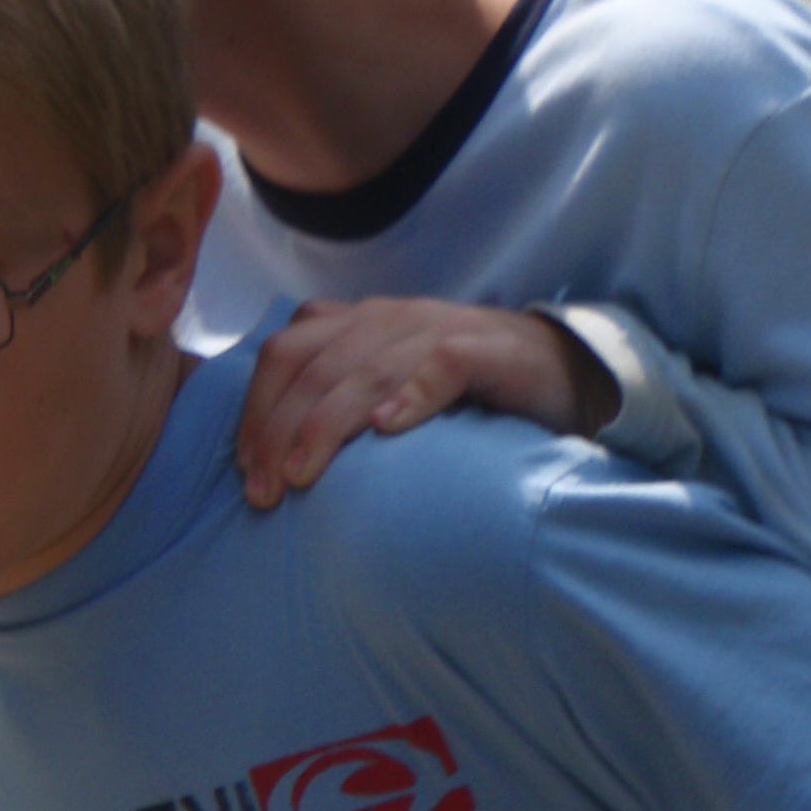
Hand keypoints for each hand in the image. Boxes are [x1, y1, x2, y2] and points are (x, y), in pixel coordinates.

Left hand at [234, 298, 620, 507]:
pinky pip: (442, 365)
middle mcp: (390, 318)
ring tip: (302, 474)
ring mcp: (437, 328)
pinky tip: (388, 430)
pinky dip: (411, 394)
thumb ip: (342, 396)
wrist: (566, 370)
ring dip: (327, 423)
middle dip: (278, 429)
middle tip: (263, 491)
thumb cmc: (468, 391)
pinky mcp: (486, 349)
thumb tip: (274, 452)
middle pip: (313, 364)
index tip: (245, 469)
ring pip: (365, 367)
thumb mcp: (393, 384)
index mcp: (360, 324)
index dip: (257, 409)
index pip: (286, 353)